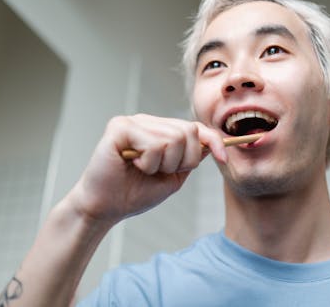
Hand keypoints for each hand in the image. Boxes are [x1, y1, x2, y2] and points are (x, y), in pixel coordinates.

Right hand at [67, 114, 226, 226]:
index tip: (224, 159)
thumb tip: (212, 143)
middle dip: (184, 160)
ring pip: (174, 138)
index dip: (213, 140)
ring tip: (145, 170)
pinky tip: (133, 165)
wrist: (105, 208)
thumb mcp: (173, 176)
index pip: (194, 127)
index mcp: (159, 130)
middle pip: (189, 131)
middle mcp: (147, 121)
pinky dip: (149, 162)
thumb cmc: (135, 193)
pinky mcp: (120, 128)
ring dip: (164, 164)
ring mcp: (133, 121)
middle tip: (161, 172)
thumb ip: (191, 158)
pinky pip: (155, 143)